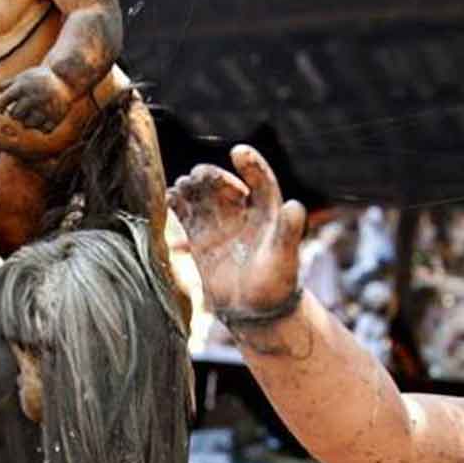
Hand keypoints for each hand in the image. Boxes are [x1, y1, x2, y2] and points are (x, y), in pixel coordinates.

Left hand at [0, 66, 73, 133]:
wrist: (65, 78)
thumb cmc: (39, 78)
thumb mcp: (22, 77)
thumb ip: (6, 86)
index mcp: (22, 87)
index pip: (1, 103)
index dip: (0, 106)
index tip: (3, 107)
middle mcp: (33, 98)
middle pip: (14, 116)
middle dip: (16, 113)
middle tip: (22, 108)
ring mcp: (45, 108)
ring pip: (27, 125)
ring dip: (27, 121)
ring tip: (32, 114)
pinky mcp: (56, 117)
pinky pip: (43, 130)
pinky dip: (42, 126)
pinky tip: (43, 118)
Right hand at [169, 146, 306, 319]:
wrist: (256, 311)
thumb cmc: (277, 283)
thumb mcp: (285, 257)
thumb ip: (289, 232)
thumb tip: (295, 206)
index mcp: (267, 209)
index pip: (259, 178)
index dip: (250, 164)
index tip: (238, 152)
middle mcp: (241, 210)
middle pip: (222, 182)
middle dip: (210, 176)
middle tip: (197, 177)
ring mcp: (218, 222)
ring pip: (200, 194)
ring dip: (190, 188)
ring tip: (181, 190)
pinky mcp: (199, 236)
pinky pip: (184, 213)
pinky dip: (175, 204)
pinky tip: (168, 202)